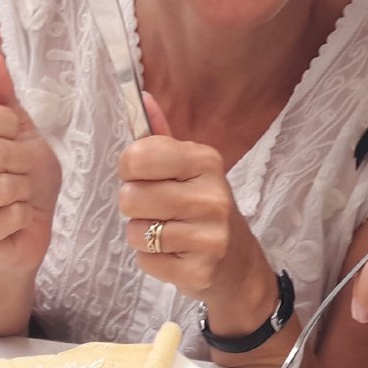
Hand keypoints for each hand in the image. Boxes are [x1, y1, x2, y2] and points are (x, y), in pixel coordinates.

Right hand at [0, 44, 59, 273]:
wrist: (28, 225)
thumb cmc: (19, 174)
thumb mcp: (17, 127)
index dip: (8, 124)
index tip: (14, 135)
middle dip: (22, 163)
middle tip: (20, 172)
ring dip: (22, 191)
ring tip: (16, 196)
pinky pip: (2, 220)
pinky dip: (20, 218)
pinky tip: (12, 221)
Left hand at [115, 94, 268, 306]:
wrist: (237, 262)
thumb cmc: (202, 206)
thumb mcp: (188, 168)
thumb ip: (160, 137)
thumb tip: (141, 96)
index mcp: (205, 161)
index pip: (138, 156)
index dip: (130, 169)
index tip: (144, 175)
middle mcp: (212, 196)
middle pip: (130, 198)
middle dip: (135, 207)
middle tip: (157, 209)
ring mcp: (209, 236)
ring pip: (136, 233)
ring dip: (143, 235)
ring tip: (167, 233)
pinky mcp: (199, 271)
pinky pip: (146, 261)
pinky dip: (152, 260)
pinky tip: (175, 254)